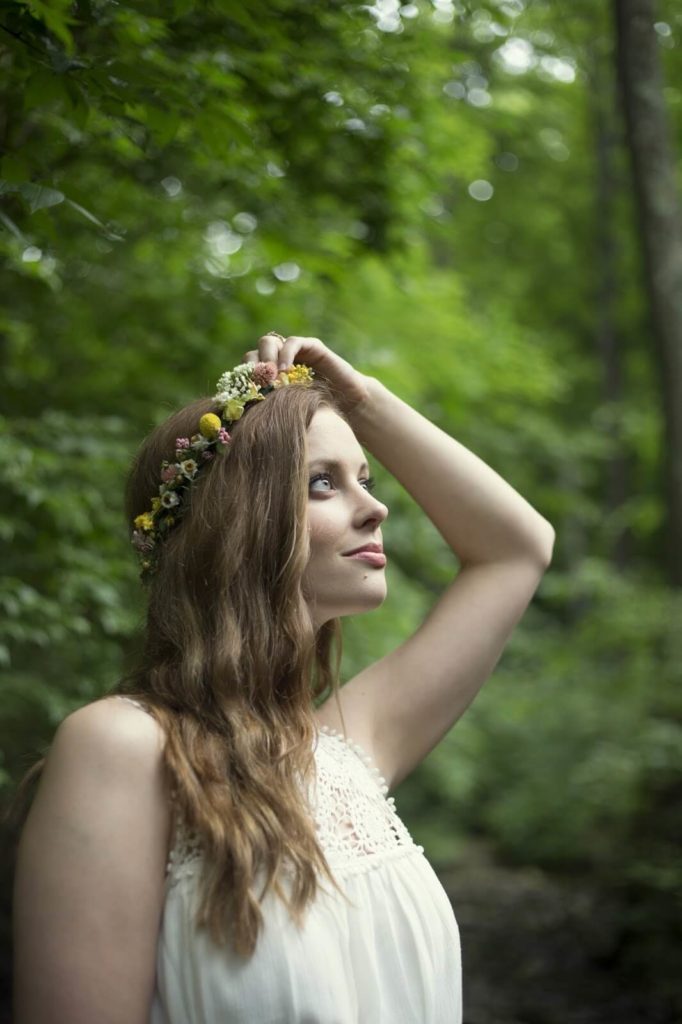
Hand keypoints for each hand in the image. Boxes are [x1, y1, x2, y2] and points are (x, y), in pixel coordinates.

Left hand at [243, 333, 371, 417]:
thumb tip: (237, 430)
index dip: (241, 379)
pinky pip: (293, 343)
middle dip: (251, 368)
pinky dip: (285, 354)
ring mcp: (294, 352)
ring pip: (269, 342)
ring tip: (269, 378)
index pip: (246, 369)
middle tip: (255, 385)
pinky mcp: (312, 347)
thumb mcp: (287, 416)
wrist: (351, 409)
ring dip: (265, 358)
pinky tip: (284, 371)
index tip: (241, 394)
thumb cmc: (319, 418)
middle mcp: (279, 362)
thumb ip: (267, 414)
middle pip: (253, 353)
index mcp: (269, 378)